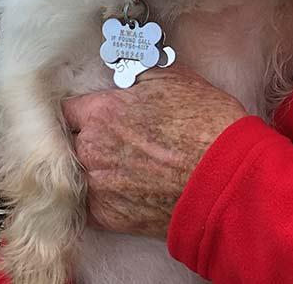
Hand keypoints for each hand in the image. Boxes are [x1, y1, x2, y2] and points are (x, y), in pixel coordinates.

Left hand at [62, 69, 246, 238]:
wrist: (225, 173)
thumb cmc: (205, 122)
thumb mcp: (174, 78)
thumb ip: (137, 76)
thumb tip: (126, 75)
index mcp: (102, 112)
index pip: (67, 110)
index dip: (83, 110)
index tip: (92, 114)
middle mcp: (91, 150)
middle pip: (70, 143)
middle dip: (88, 139)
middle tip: (117, 140)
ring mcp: (97, 186)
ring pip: (81, 174)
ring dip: (96, 168)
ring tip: (126, 166)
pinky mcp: (108, 217)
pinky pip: (92, 203)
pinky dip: (105, 196)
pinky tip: (129, 188)